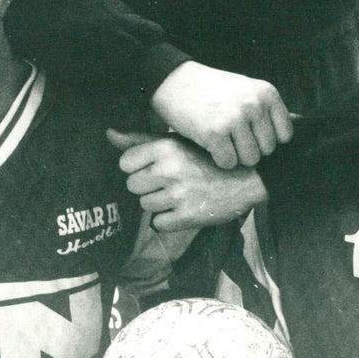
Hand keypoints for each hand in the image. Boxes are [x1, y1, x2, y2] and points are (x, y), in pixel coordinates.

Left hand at [107, 129, 267, 231]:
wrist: (249, 177)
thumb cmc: (207, 158)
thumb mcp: (177, 142)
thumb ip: (140, 140)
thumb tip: (108, 133)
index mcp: (166, 147)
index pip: (125, 163)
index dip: (138, 167)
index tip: (155, 167)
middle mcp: (170, 169)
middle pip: (132, 185)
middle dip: (147, 186)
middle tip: (170, 182)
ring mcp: (179, 194)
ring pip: (145, 205)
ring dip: (159, 203)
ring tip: (180, 194)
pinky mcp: (189, 217)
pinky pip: (158, 224)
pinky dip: (168, 220)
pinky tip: (184, 208)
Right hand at [149, 61, 292, 168]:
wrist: (174, 81)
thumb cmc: (212, 90)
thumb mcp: (247, 89)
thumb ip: (269, 110)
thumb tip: (299, 127)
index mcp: (266, 93)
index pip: (284, 136)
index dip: (266, 138)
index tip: (248, 131)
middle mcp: (254, 104)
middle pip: (267, 150)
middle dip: (249, 148)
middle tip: (230, 135)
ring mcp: (235, 118)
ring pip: (250, 159)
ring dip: (235, 156)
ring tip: (221, 138)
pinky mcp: (215, 133)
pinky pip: (228, 163)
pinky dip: (218, 159)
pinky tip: (209, 143)